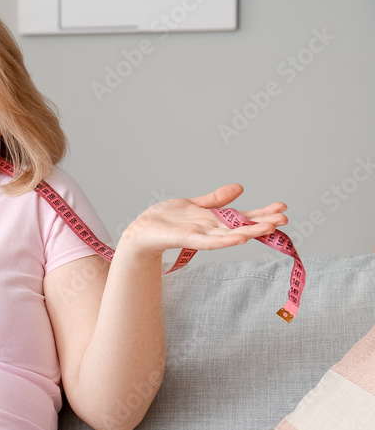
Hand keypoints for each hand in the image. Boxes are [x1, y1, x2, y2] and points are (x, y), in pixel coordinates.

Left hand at [121, 183, 288, 258]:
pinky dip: (225, 240)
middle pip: (242, 226)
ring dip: (250, 232)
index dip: (262, 212)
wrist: (143, 230)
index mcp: (214, 220)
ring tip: (269, 228)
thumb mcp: (194, 203)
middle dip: (263, 222)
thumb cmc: (166, 219)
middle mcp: (212, 230)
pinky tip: (240, 239)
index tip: (283, 207)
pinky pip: (209, 242)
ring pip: (230, 235)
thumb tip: (240, 187)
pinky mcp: (187, 240)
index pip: (244, 216)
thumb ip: (216, 199)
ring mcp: (201, 236)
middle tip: (285, 218)